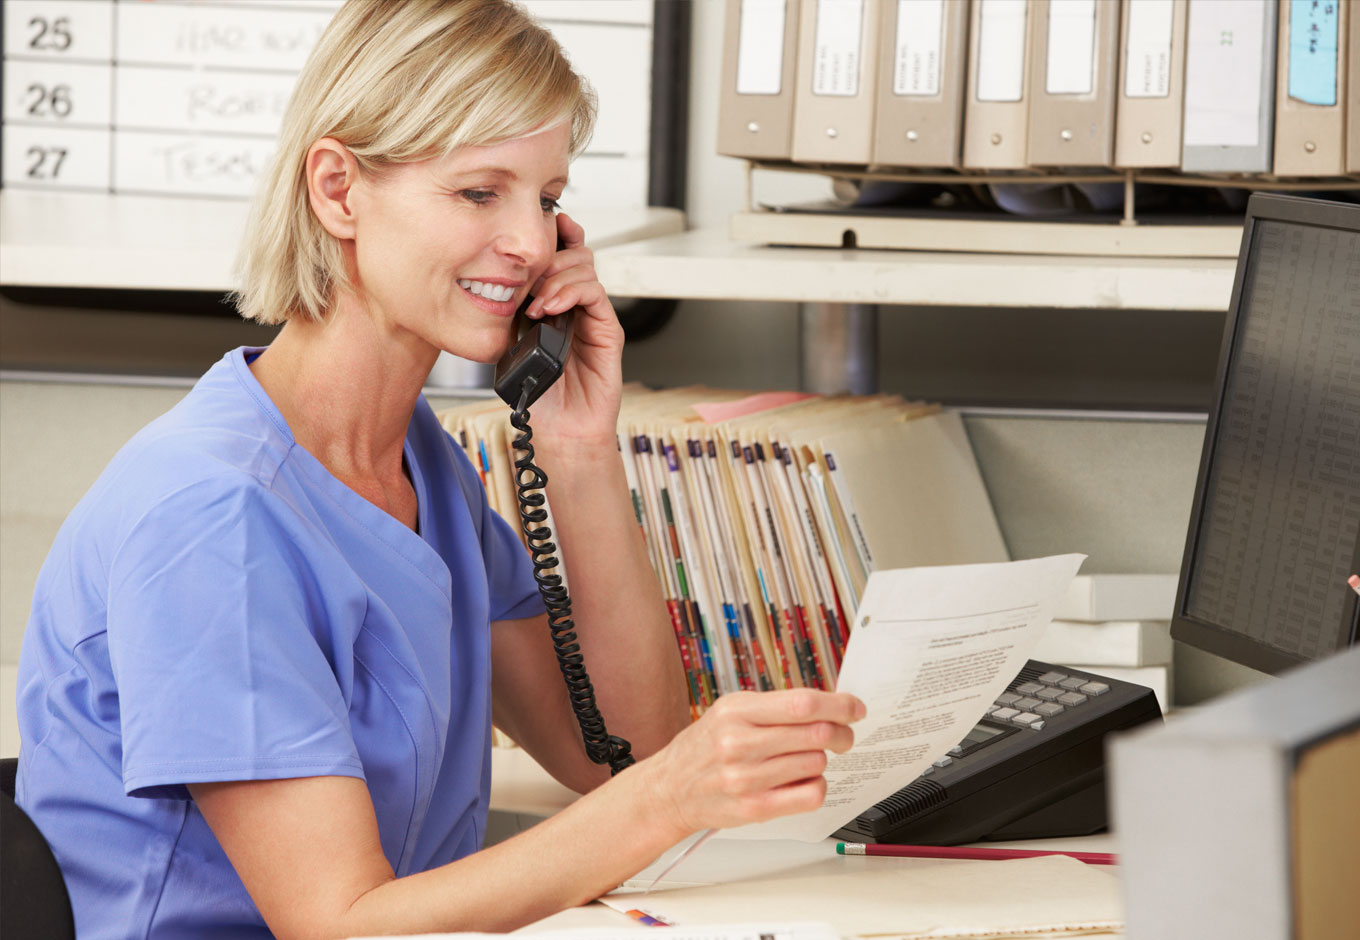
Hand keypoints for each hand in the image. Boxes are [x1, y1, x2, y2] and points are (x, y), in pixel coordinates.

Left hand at [520, 212, 623, 445]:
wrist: (561, 430)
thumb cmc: (539, 395)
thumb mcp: (513, 346)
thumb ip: (512, 313)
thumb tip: (497, 282)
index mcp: (558, 305)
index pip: (562, 258)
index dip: (557, 236)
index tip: (544, 223)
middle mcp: (579, 307)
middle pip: (577, 255)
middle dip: (552, 257)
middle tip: (531, 279)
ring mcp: (594, 317)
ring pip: (586, 269)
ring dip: (558, 277)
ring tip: (537, 304)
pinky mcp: (608, 331)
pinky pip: (595, 294)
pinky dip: (572, 292)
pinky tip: (552, 307)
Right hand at [640, 689, 865, 837]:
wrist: (670, 789)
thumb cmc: (705, 748)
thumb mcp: (730, 712)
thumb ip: (775, 707)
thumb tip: (829, 705)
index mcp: (736, 711)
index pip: (802, 703)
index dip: (839, 704)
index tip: (855, 708)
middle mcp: (739, 744)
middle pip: (817, 733)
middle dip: (842, 733)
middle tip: (844, 735)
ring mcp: (746, 779)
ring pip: (816, 764)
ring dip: (821, 760)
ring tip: (805, 759)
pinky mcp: (754, 808)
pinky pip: (810, 795)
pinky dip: (817, 786)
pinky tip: (803, 780)